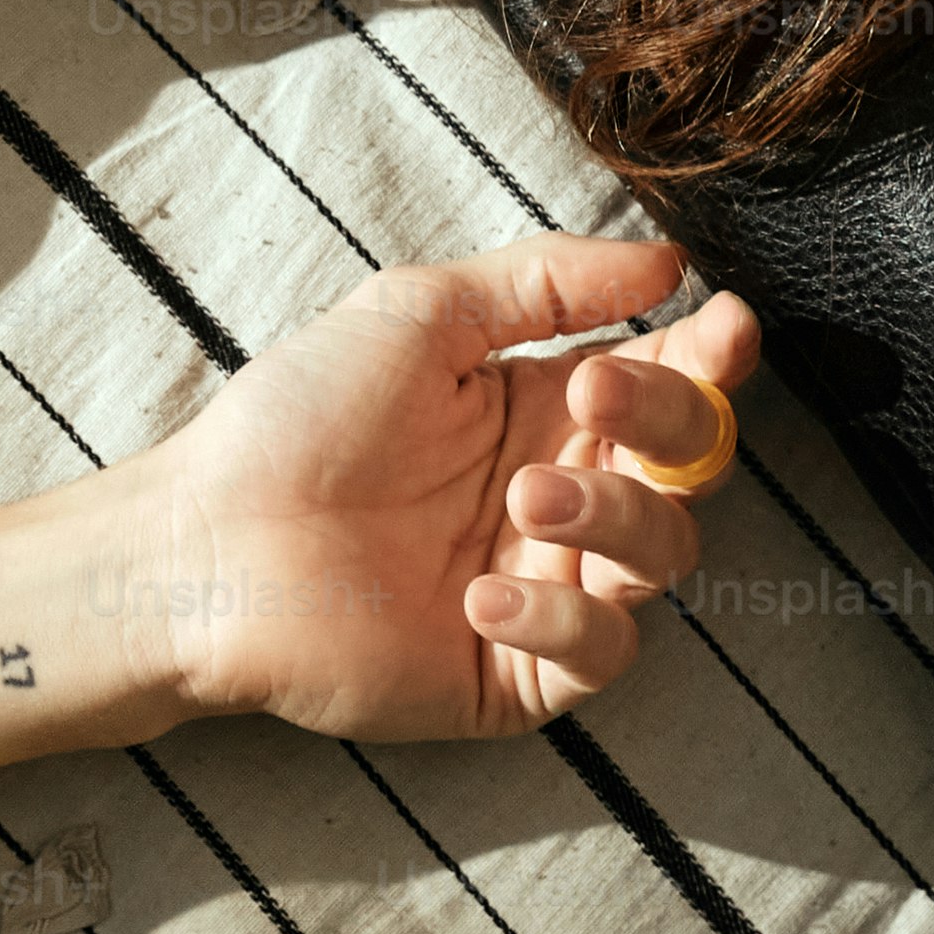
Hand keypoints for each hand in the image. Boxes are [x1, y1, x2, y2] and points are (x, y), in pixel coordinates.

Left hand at [113, 234, 766, 744]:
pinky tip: (480, 592)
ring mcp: (546, 586)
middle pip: (687, 465)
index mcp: (546, 410)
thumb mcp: (421, 313)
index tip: (726, 324)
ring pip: (662, 556)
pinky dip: (558, 616)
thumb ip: (549, 284)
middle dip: (669, 421)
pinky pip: (598, 651)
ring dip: (614, 515)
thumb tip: (668, 260)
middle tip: (594, 394)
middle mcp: (563, 495)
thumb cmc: (297, 418)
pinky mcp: (516, 673)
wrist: (207, 543)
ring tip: (525, 496)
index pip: (667, 379)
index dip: (710, 355)